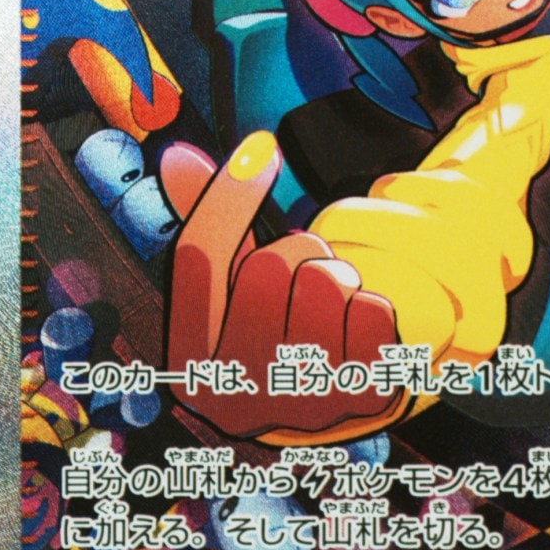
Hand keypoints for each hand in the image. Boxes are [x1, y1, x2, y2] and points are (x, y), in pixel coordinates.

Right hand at [161, 132, 406, 440]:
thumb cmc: (276, 330)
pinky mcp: (359, 401)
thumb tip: (177, 156)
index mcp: (188, 363)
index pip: (198, 256)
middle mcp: (234, 393)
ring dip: (337, 277)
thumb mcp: (233, 287)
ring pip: (325, 283)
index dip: (229, 194)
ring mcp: (298, 403)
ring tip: (332, 303)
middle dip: (296, 252)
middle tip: (305, 271)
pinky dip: (371, 306)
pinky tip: (359, 331)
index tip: (263, 146)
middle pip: (268, 268)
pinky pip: (372, 310)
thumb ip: (208, 224)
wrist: (332, 402)